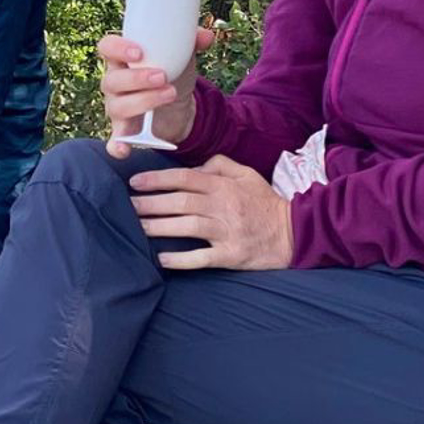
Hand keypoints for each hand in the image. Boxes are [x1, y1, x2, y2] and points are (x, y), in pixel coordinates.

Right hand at [100, 26, 216, 159]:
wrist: (178, 103)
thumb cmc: (171, 73)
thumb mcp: (180, 55)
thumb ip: (191, 43)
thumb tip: (207, 36)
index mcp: (121, 60)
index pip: (106, 48)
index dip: (117, 48)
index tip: (138, 52)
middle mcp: (114, 83)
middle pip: (111, 80)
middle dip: (137, 78)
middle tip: (163, 76)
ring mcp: (117, 108)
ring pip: (117, 107)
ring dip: (143, 101)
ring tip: (170, 94)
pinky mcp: (125, 131)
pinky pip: (114, 140)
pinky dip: (117, 145)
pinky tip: (125, 149)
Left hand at [128, 155, 293, 270]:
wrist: (295, 233)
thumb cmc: (265, 203)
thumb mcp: (247, 175)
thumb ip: (218, 164)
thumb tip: (193, 165)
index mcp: (224, 186)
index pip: (184, 179)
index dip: (157, 179)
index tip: (135, 182)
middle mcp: (223, 207)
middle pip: (180, 203)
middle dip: (150, 204)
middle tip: (128, 206)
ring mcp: (227, 232)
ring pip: (186, 227)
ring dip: (158, 227)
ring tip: (137, 227)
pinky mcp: (231, 256)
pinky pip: (201, 258)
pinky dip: (180, 259)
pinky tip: (161, 258)